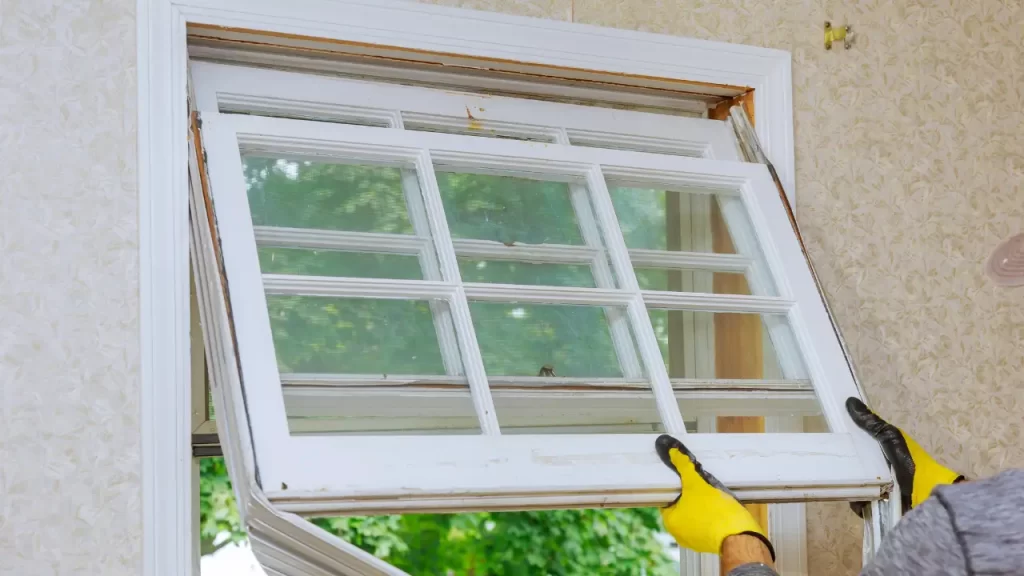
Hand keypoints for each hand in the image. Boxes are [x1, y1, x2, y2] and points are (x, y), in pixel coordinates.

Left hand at [655, 434, 773, 559]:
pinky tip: (719, 505)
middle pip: (681, 506)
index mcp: (671, 522)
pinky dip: (711, 514)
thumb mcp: (697, 484)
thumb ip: (684, 467)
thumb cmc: (716, 512)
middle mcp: (679, 534)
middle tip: (699, 482)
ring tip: (710, 492)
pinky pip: (707, 523)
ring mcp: (695, 540)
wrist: (741, 536)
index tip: (684, 477)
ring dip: (702, 503)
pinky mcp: (711, 542)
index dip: (676, 486)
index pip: (667, 498)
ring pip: (695, 514)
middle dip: (690, 494)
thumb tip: (673, 453)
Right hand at [846, 397, 964, 513]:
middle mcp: (882, 471)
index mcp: (886, 453)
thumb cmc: (911, 464)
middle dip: (847, 469)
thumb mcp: (891, 438)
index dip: (849, 443)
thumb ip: (872, 424)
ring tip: (851, 487)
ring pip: (855, 487)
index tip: (835, 443)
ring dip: (852, 488)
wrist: (928, 498)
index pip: (861, 446)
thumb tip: (849, 401)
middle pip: (855, 468)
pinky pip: (860, 504)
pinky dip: (858, 503)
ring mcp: (881, 491)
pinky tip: (860, 501)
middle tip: (838, 468)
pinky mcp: (879, 508)